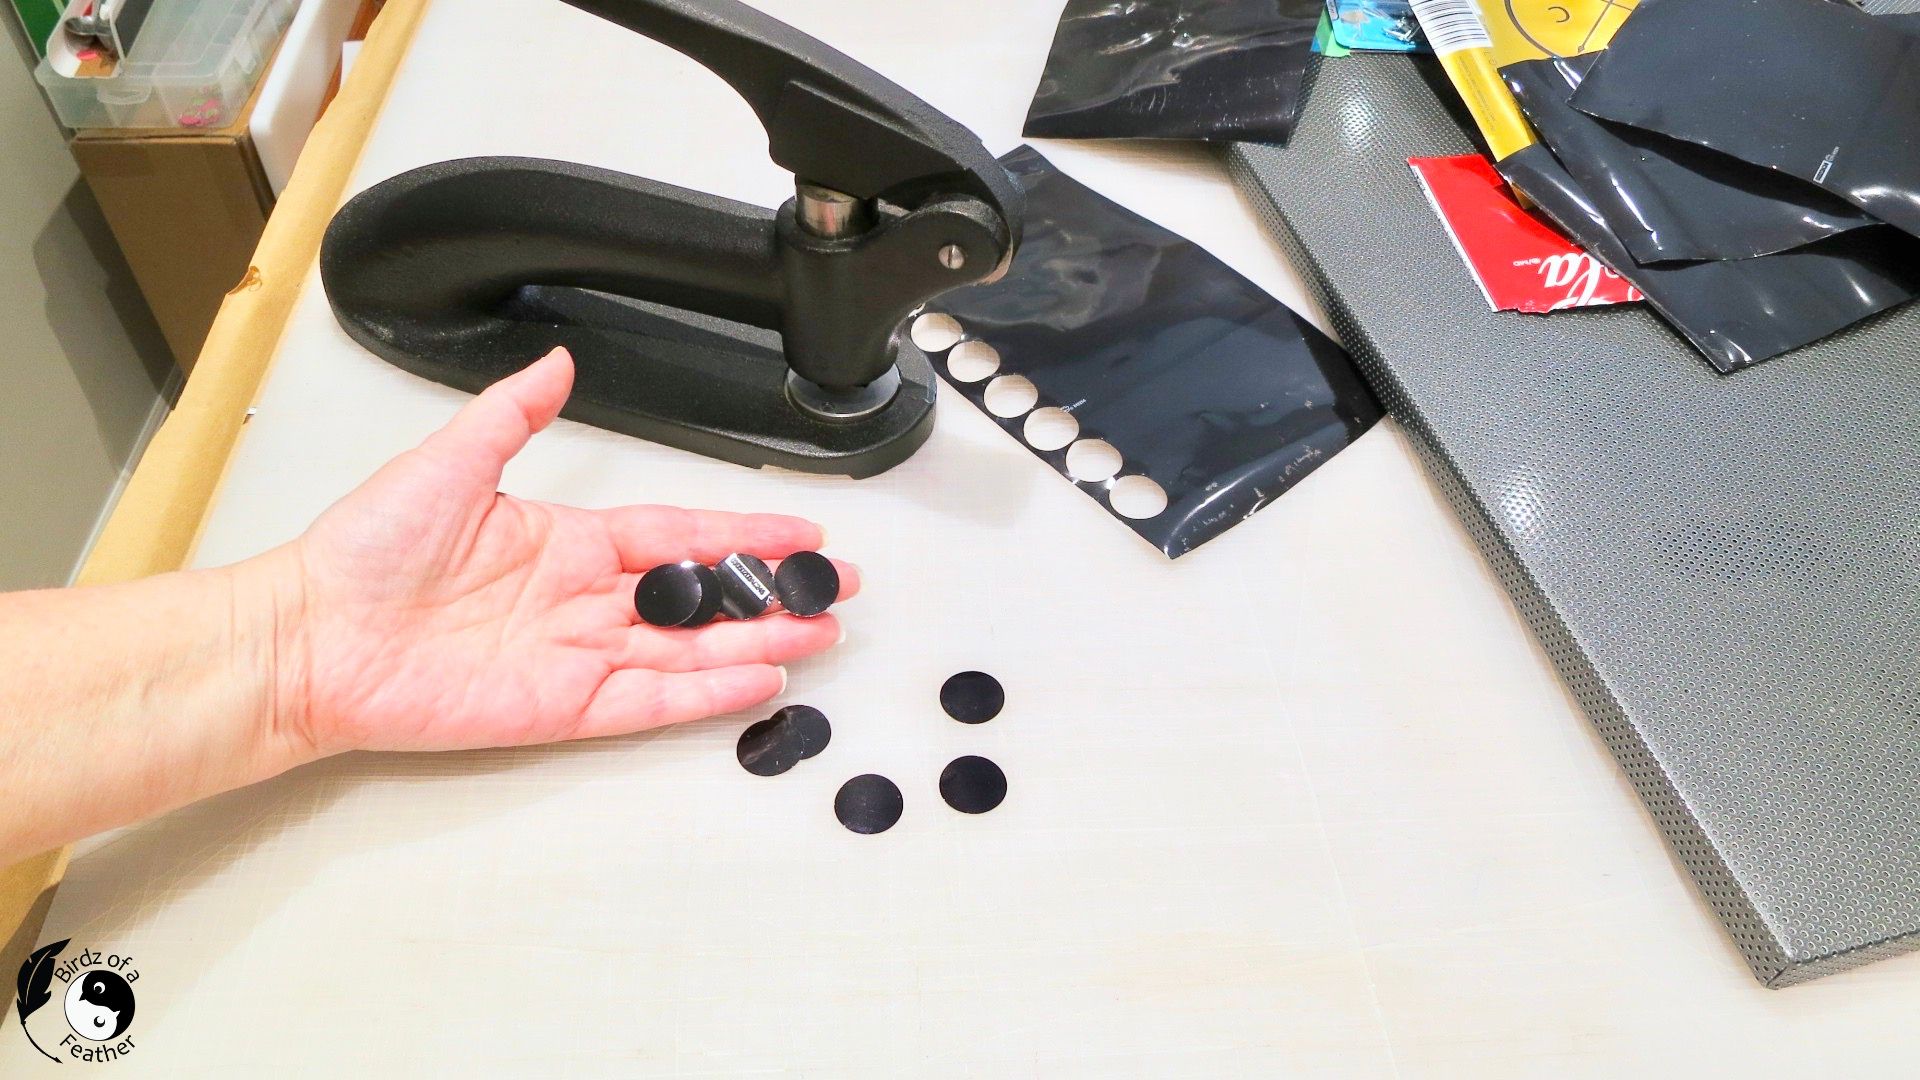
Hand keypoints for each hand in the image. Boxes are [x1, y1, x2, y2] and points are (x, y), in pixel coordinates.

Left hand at [262, 347, 854, 760]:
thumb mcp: (447, 461)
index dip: (741, 531)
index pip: (677, 533)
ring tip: (818, 633)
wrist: (313, 637)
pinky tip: (755, 680)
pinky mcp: (560, 710)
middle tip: (833, 590)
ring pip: (690, 650)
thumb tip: (557, 363)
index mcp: (566, 542)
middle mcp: (581, 600)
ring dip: (757, 641)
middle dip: (772, 591)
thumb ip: (513, 415)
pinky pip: (648, 702)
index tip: (797, 531)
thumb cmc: (364, 554)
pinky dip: (705, 694)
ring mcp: (576, 657)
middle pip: (701, 596)